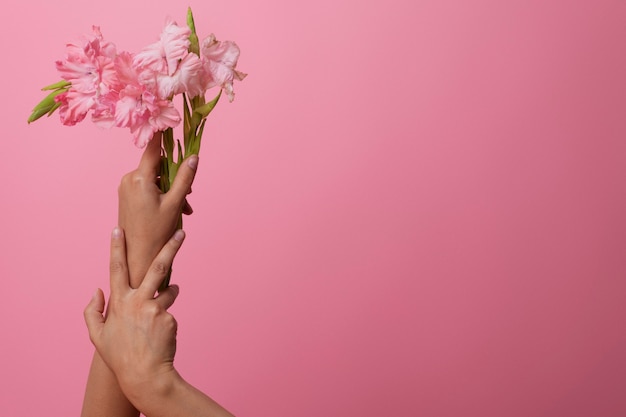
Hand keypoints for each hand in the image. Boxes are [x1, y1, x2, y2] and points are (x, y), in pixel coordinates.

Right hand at [84, 227, 184, 404]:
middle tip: (181, 231)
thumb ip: (93, 311)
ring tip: (161, 312)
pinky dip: (166, 319)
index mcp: (119, 302)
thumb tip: (96, 290)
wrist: (145, 375)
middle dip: (171, 246)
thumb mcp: (97, 336)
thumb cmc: (120, 355)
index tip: (118, 229)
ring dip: (170, 292)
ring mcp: (156, 308)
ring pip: (170, 289)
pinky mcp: (170, 317)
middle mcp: (138, 301)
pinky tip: (160, 335)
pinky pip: (170, 311)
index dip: (117, 248)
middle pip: (158, 266)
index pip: (116, 269)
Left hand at [118, 132, 197, 286]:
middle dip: (176, 176)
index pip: (154, 147)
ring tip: (183, 209)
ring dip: (171, 188)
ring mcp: (125, 187)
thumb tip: (194, 156)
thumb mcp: (175, 204)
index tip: (168, 114)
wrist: (137, 257)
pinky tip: (172, 209)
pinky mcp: (126, 195)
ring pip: (154, 177)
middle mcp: (128, 179)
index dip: (163, 132)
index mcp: (139, 178)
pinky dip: (162, 194)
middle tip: (189, 196)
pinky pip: (147, 186)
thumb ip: (185, 178)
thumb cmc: (157, 232)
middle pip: (158, 165)